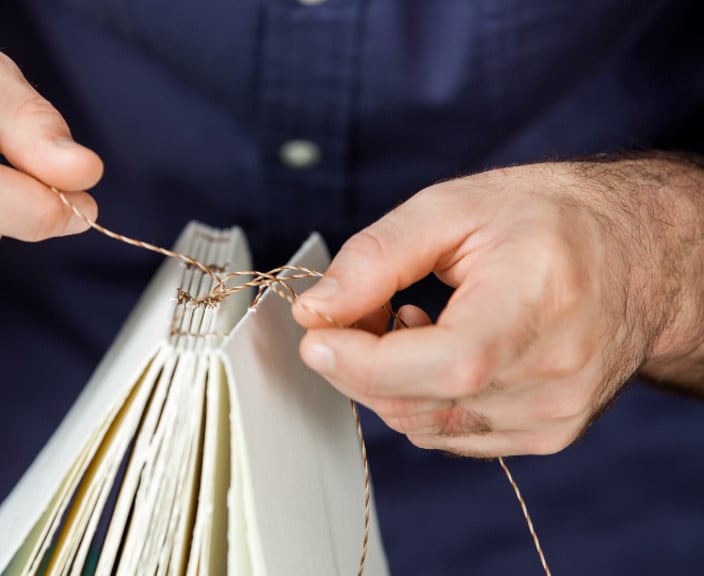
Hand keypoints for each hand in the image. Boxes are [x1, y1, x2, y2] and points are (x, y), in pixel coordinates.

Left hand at [294, 158, 703, 456]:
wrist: (638, 253)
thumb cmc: (550, 218)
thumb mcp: (453, 207)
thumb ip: (375, 258)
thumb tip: (315, 311)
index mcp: (537, 308)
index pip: (439, 366)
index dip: (358, 360)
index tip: (315, 332)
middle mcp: (553, 378)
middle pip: (416, 403)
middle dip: (357, 362)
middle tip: (354, 308)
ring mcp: (553, 417)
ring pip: (421, 426)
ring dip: (387, 379)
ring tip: (410, 317)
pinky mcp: (546, 435)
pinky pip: (447, 435)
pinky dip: (420, 396)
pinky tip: (440, 347)